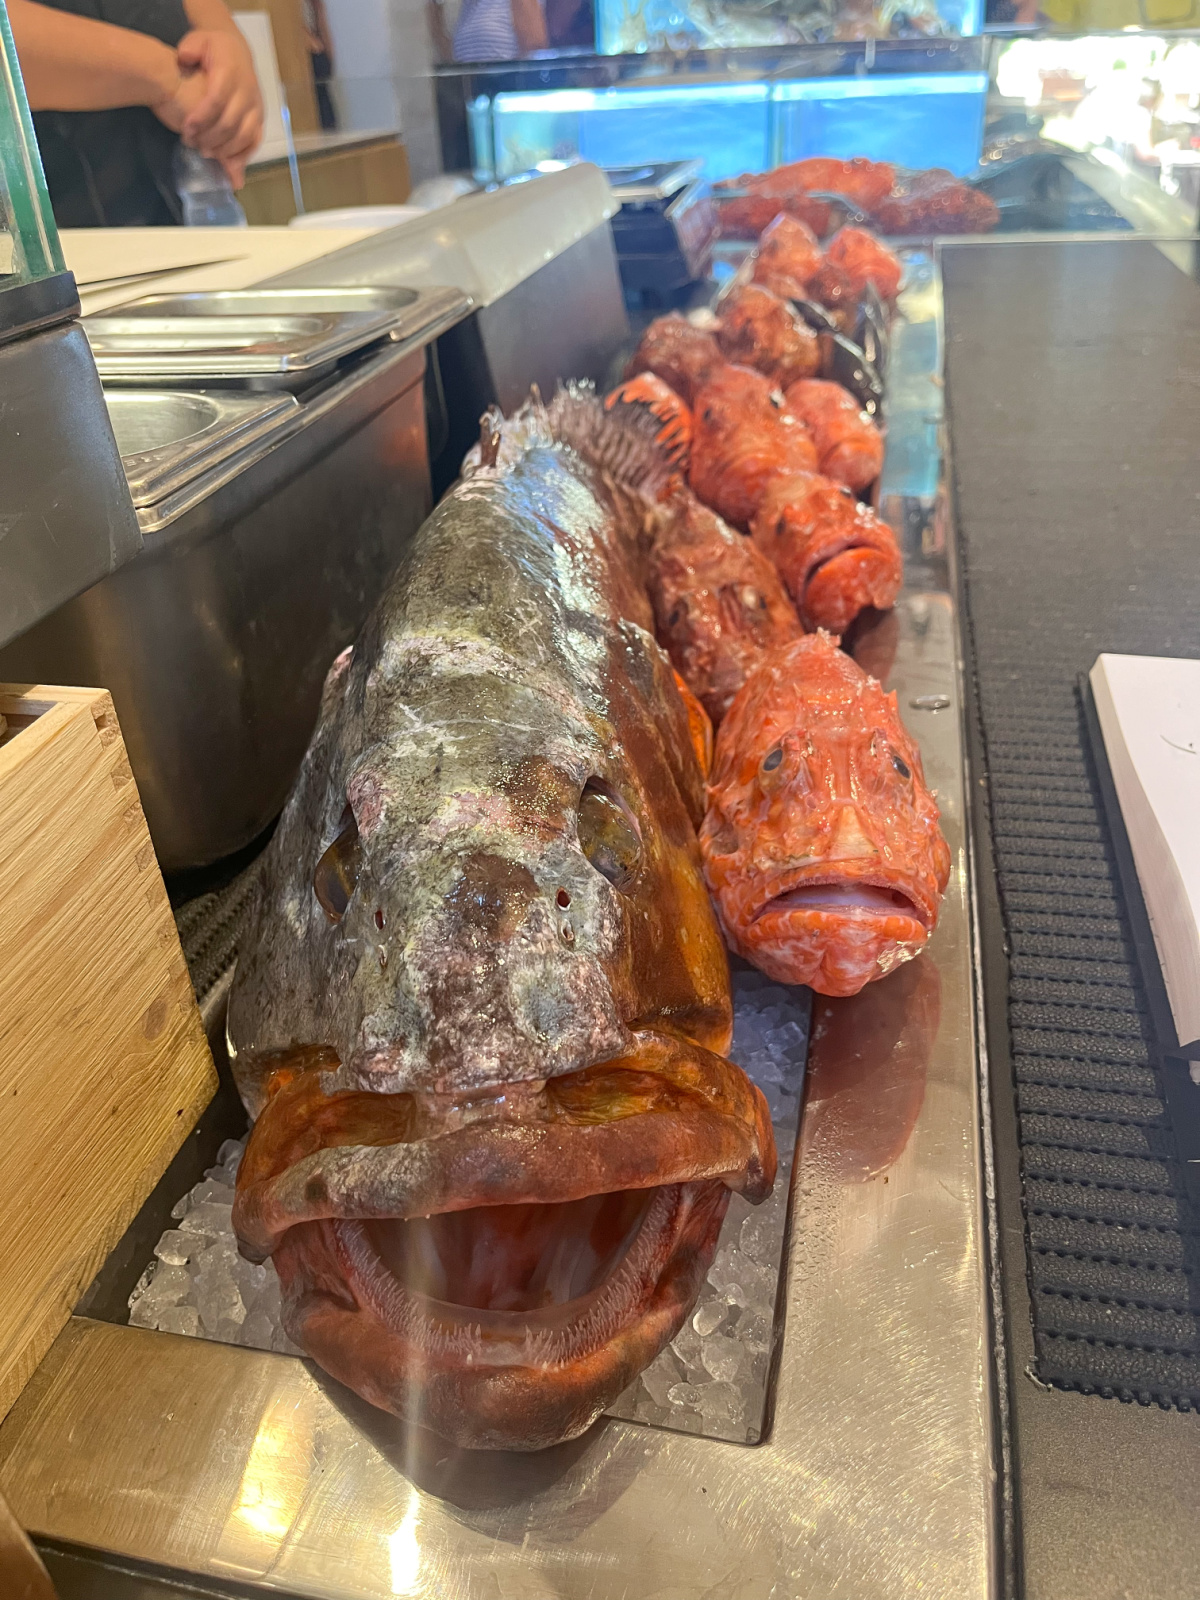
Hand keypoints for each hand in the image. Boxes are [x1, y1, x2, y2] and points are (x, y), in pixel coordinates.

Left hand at [175, 27, 262, 167]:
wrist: (236, 49)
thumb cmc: (213, 48)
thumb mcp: (198, 40)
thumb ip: (189, 50)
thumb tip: (184, 60)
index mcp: (231, 72)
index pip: (217, 100)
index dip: (202, 117)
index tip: (186, 128)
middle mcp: (247, 91)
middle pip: (230, 122)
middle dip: (210, 137)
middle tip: (191, 143)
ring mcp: (256, 106)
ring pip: (244, 135)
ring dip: (225, 149)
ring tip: (205, 152)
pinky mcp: (260, 117)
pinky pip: (255, 140)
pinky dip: (243, 155)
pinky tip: (229, 164)